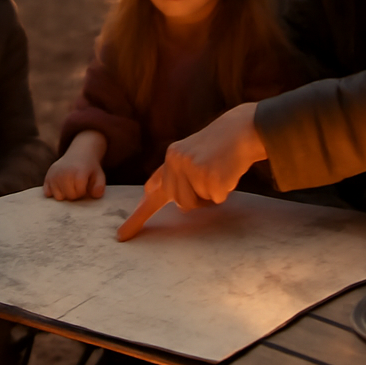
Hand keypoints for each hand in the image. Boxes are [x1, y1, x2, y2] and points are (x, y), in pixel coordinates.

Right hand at [44, 131, 107, 200]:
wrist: (80, 153)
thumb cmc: (90, 169)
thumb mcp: (99, 176)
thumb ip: (100, 187)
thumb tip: (95, 195)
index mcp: (78, 174)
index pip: (78, 194)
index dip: (83, 192)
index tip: (85, 184)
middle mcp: (64, 174)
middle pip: (68, 197)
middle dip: (75, 194)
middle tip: (78, 185)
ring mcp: (54, 175)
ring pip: (58, 197)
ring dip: (64, 194)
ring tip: (70, 185)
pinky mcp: (47, 176)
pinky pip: (47, 193)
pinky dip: (53, 191)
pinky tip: (60, 185)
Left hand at [117, 102, 264, 241]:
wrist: (242, 128)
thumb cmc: (218, 146)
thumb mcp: (189, 155)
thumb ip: (174, 175)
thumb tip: (161, 197)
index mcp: (171, 158)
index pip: (151, 189)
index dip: (137, 217)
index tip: (122, 236)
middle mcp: (177, 163)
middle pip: (180, 203)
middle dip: (197, 197)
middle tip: (211, 174)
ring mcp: (192, 169)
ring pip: (195, 204)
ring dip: (209, 195)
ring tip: (218, 173)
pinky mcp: (210, 177)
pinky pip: (216, 199)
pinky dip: (224, 190)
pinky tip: (228, 171)